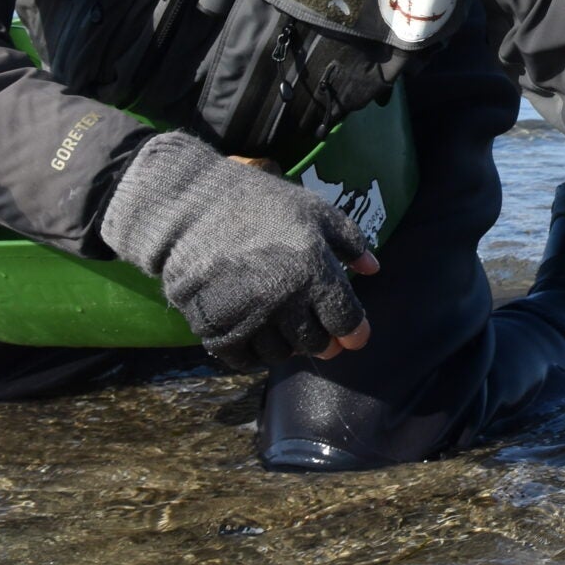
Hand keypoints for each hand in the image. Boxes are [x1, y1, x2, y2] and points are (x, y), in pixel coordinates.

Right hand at [101, 131, 377, 369]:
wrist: (191, 207)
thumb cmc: (259, 204)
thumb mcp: (314, 210)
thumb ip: (349, 241)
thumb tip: (373, 269)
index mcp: (312, 270)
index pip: (346, 321)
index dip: (354, 331)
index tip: (353, 335)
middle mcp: (282, 299)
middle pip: (315, 343)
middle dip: (320, 339)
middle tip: (313, 326)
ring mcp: (246, 316)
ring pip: (280, 355)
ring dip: (286, 345)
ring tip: (282, 327)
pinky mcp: (214, 327)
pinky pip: (243, 359)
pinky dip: (253, 353)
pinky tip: (255, 335)